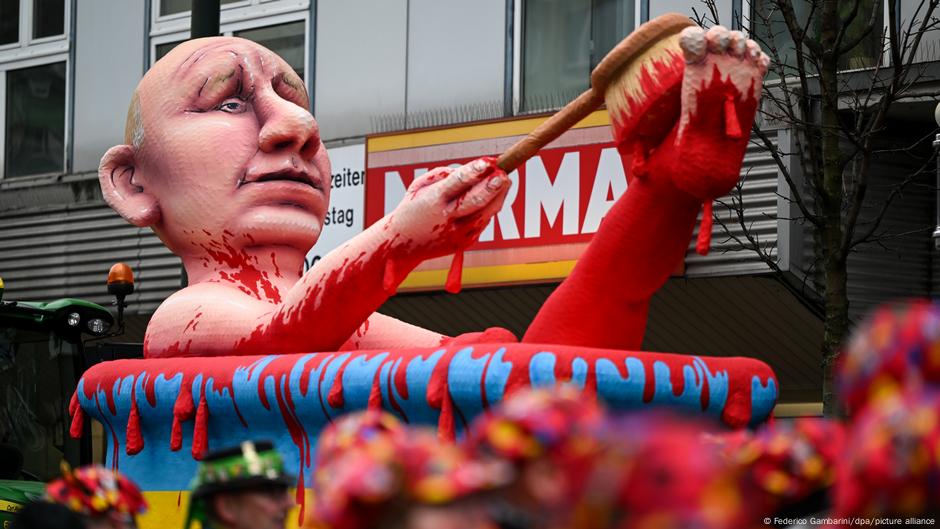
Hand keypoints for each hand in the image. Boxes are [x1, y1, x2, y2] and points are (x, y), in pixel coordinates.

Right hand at [384, 157, 508, 260]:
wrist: (400, 245)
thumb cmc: (412, 209)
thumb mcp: (419, 186)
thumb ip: (443, 175)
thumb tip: (471, 170)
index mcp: (433, 200)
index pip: (457, 183)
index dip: (474, 171)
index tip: (487, 162)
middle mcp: (446, 218)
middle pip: (476, 201)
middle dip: (492, 187)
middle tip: (504, 174)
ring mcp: (457, 233)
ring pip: (485, 213)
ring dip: (498, 196)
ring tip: (504, 181)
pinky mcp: (463, 243)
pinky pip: (482, 223)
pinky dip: (489, 209)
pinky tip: (491, 197)